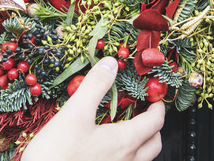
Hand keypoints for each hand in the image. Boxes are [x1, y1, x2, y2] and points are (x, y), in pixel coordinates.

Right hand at [22, 56, 164, 160]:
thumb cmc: (56, 154)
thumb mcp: (74, 113)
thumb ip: (95, 86)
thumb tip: (111, 63)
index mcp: (125, 142)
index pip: (155, 122)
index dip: (158, 107)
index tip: (154, 97)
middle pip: (154, 144)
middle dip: (153, 126)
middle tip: (143, 112)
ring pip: (142, 159)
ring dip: (141, 143)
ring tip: (127, 130)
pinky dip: (127, 157)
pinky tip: (108, 150)